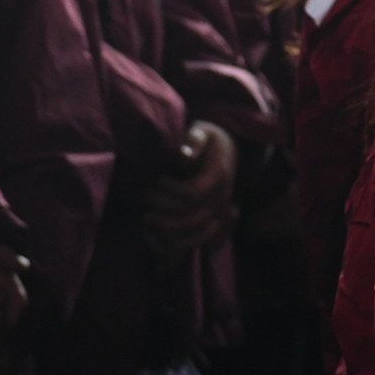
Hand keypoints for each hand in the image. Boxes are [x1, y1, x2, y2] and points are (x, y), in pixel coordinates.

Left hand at [141, 121, 238, 259]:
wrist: (229, 152)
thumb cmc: (210, 139)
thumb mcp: (204, 131)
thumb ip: (195, 140)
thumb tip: (184, 154)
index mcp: (218, 176)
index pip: (191, 193)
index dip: (168, 189)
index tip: (156, 179)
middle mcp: (223, 198)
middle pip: (191, 216)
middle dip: (163, 208)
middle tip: (145, 195)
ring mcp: (221, 212)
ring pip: (194, 233)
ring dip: (167, 227)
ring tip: (147, 214)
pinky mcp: (216, 221)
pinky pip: (199, 242)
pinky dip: (177, 243)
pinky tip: (157, 232)